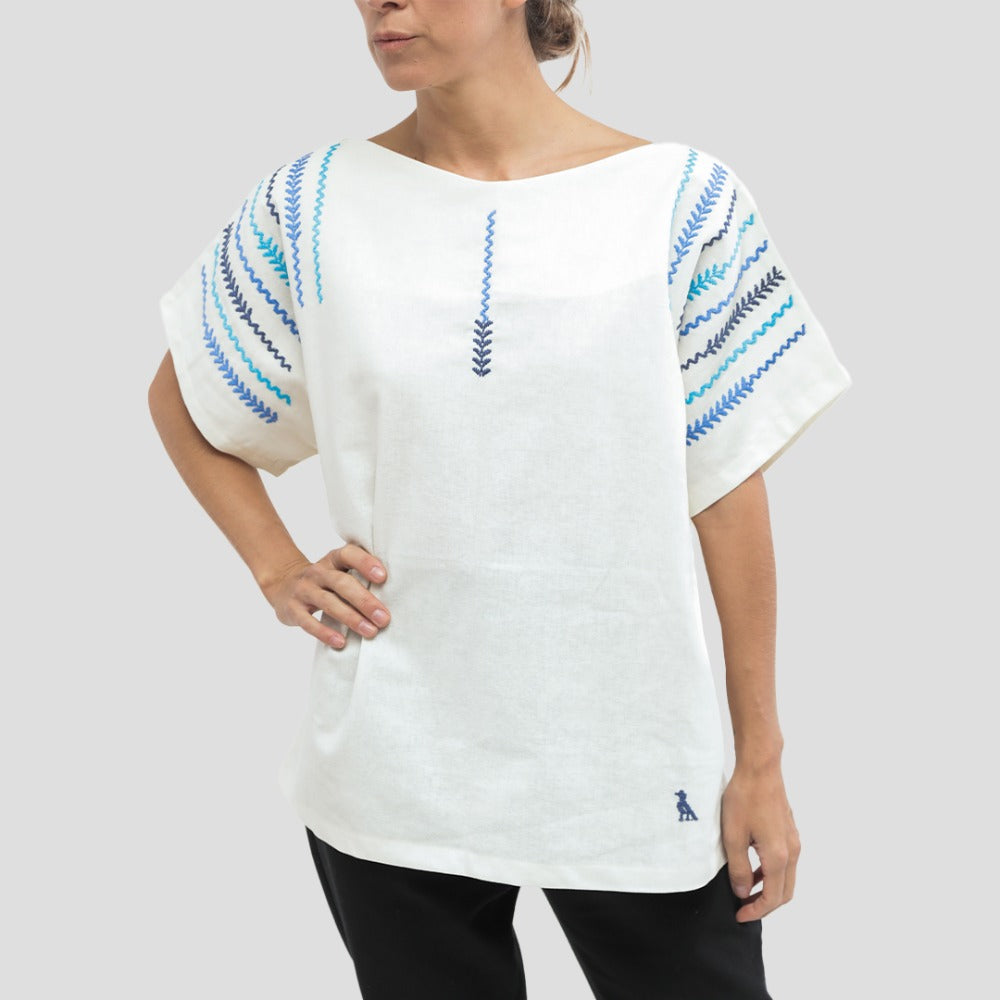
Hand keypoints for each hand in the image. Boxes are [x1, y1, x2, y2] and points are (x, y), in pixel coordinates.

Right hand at [260, 543, 390, 648]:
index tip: (383, 577)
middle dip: (365, 601)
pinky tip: (341, 642)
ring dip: (351, 618)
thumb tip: (396, 595)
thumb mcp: (337, 572)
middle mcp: (317, 572)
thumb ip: (359, 577)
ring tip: (371, 632)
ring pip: (328, 603)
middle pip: (342, 583)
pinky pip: (309, 622)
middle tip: (384, 618)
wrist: (282, 585)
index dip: (365, 563)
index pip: (349, 554)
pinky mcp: (293, 609)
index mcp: (333, 559)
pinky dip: (325, 633)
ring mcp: (303, 590)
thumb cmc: (324, 581)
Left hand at [720, 759, 799, 921]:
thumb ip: (739, 868)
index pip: (772, 897)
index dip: (756, 911)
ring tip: (744, 889)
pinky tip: (753, 867)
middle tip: (743, 907)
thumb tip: (743, 891)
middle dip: (765, 904)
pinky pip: (785, 862)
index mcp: (779, 856)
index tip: (739, 915)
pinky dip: (771, 872)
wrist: (760, 768)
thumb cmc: (745, 798)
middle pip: (784, 892)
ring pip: (786, 877)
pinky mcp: (789, 831)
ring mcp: (793, 840)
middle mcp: (792, 851)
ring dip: (768, 888)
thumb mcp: (733, 835)